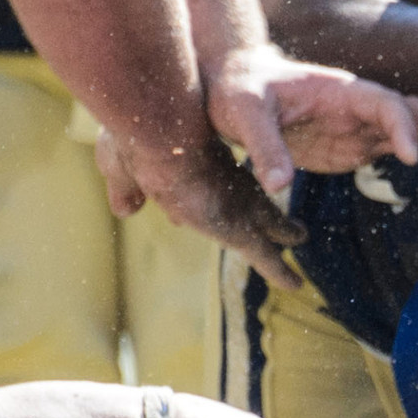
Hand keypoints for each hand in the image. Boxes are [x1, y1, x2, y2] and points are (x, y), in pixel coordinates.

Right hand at [98, 127, 307, 289]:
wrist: (160, 132)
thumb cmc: (136, 138)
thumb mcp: (118, 162)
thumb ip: (123, 186)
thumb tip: (124, 211)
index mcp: (194, 164)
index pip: (212, 182)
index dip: (220, 194)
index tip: (231, 204)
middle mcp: (219, 182)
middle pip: (247, 201)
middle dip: (263, 212)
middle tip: (284, 221)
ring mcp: (234, 204)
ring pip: (266, 224)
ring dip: (282, 234)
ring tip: (300, 236)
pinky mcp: (240, 228)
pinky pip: (265, 257)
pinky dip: (279, 272)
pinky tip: (295, 285)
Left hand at [210, 44, 417, 190]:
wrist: (232, 92)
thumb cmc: (238, 92)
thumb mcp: (244, 114)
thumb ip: (263, 147)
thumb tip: (278, 184)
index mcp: (339, 90)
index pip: (384, 103)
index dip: (402, 126)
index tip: (412, 156)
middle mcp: (356, 109)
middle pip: (410, 114)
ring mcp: (356, 130)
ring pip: (408, 137)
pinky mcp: (350, 150)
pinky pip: (390, 158)